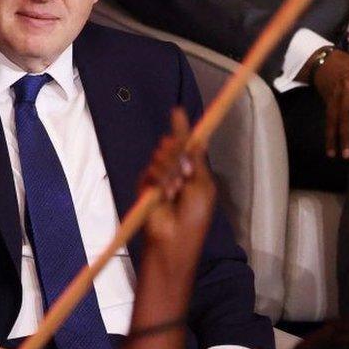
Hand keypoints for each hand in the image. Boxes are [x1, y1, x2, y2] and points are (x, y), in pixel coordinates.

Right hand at [141, 108, 215, 280]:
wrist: (174, 238)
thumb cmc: (195, 216)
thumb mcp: (203, 186)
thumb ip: (196, 162)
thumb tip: (195, 139)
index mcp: (192, 170)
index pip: (187, 144)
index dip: (182, 129)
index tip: (177, 111)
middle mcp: (175, 170)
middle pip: (173, 146)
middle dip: (178, 154)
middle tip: (184, 175)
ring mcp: (160, 176)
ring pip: (162, 156)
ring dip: (171, 171)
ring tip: (176, 191)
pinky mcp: (146, 185)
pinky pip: (151, 171)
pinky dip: (161, 180)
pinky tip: (167, 194)